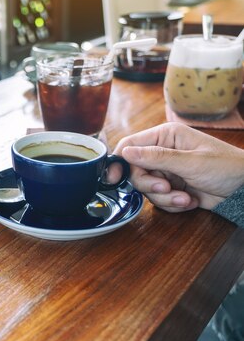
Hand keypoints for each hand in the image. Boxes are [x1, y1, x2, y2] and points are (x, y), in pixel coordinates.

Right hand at [113, 122, 243, 211]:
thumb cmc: (226, 167)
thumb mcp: (190, 162)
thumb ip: (156, 157)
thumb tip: (126, 152)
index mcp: (165, 136)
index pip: (129, 145)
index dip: (118, 161)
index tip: (113, 178)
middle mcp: (162, 152)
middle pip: (134, 171)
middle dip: (150, 185)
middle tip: (167, 188)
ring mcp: (166, 171)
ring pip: (146, 189)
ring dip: (164, 197)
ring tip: (186, 197)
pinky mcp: (171, 187)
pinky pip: (158, 200)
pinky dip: (172, 204)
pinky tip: (190, 200)